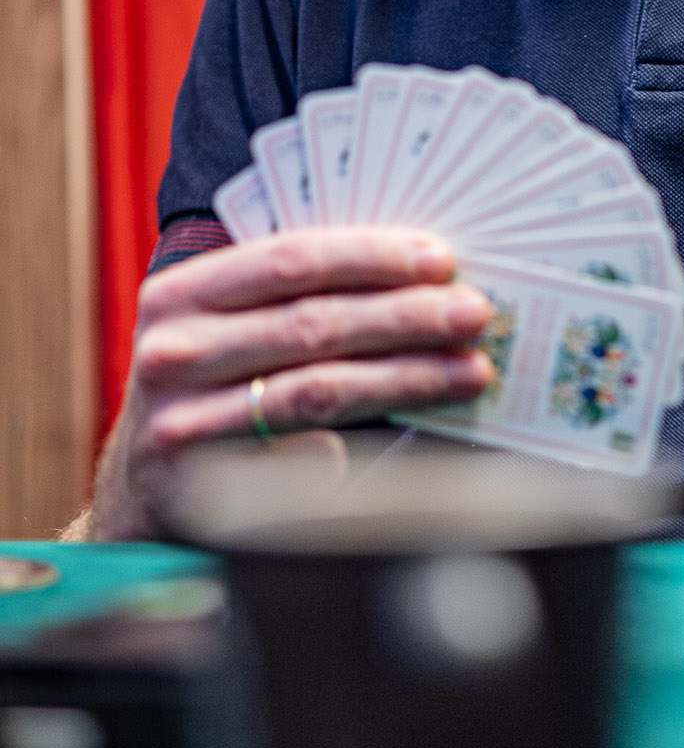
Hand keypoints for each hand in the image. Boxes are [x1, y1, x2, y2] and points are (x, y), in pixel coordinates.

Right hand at [87, 228, 492, 539]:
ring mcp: (186, 423)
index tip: (441, 259)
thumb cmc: (214, 388)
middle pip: (314, 324)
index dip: (371, 255)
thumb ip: (293, 295)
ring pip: (321, 390)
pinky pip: (310, 454)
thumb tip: (420, 272)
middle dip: (407, 315)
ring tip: (471, 369)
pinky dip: (373, 438)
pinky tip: (425, 428)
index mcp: (181, 294)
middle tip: (474, 312)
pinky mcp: (211, 486)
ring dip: (409, 376)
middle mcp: (174, 353)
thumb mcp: (226, 327)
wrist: (146, 492)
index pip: (290, 258)